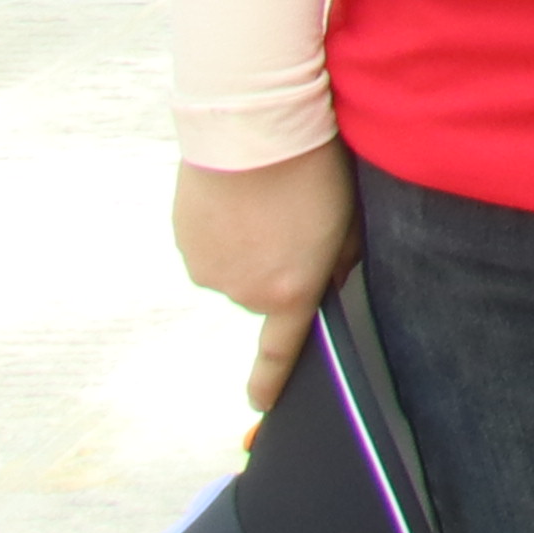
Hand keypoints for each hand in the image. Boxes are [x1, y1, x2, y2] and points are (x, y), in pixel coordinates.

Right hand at [175, 147, 356, 416]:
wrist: (252, 128)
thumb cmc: (313, 169)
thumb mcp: (348, 218)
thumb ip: (340, 259)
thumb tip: (326, 277)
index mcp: (290, 291)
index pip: (281, 350)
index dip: (271, 381)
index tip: (261, 404)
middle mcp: (244, 291)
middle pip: (264, 289)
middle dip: (279, 263)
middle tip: (295, 216)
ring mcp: (209, 269)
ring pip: (235, 266)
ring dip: (249, 244)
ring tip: (265, 198)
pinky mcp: (185, 243)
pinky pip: (210, 246)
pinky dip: (224, 227)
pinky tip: (238, 194)